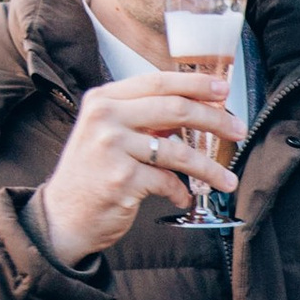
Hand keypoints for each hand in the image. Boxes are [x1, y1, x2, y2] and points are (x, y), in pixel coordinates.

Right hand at [37, 65, 240, 259]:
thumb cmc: (91, 174)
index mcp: (103, 100)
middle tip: (238, 130)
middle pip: (175, 109)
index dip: (196, 84)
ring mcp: (112, 148)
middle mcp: (105, 118)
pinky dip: (181, 193)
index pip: (158, 82)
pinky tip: (183, 198)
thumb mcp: (107, 134)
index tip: (223, 90)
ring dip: (210, 168)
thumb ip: (142, 118)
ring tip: (228, 180)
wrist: (61, 217)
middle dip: (214, 120)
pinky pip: (167, 182)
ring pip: (178, 151)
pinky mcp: (121, 180)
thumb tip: (193, 109)